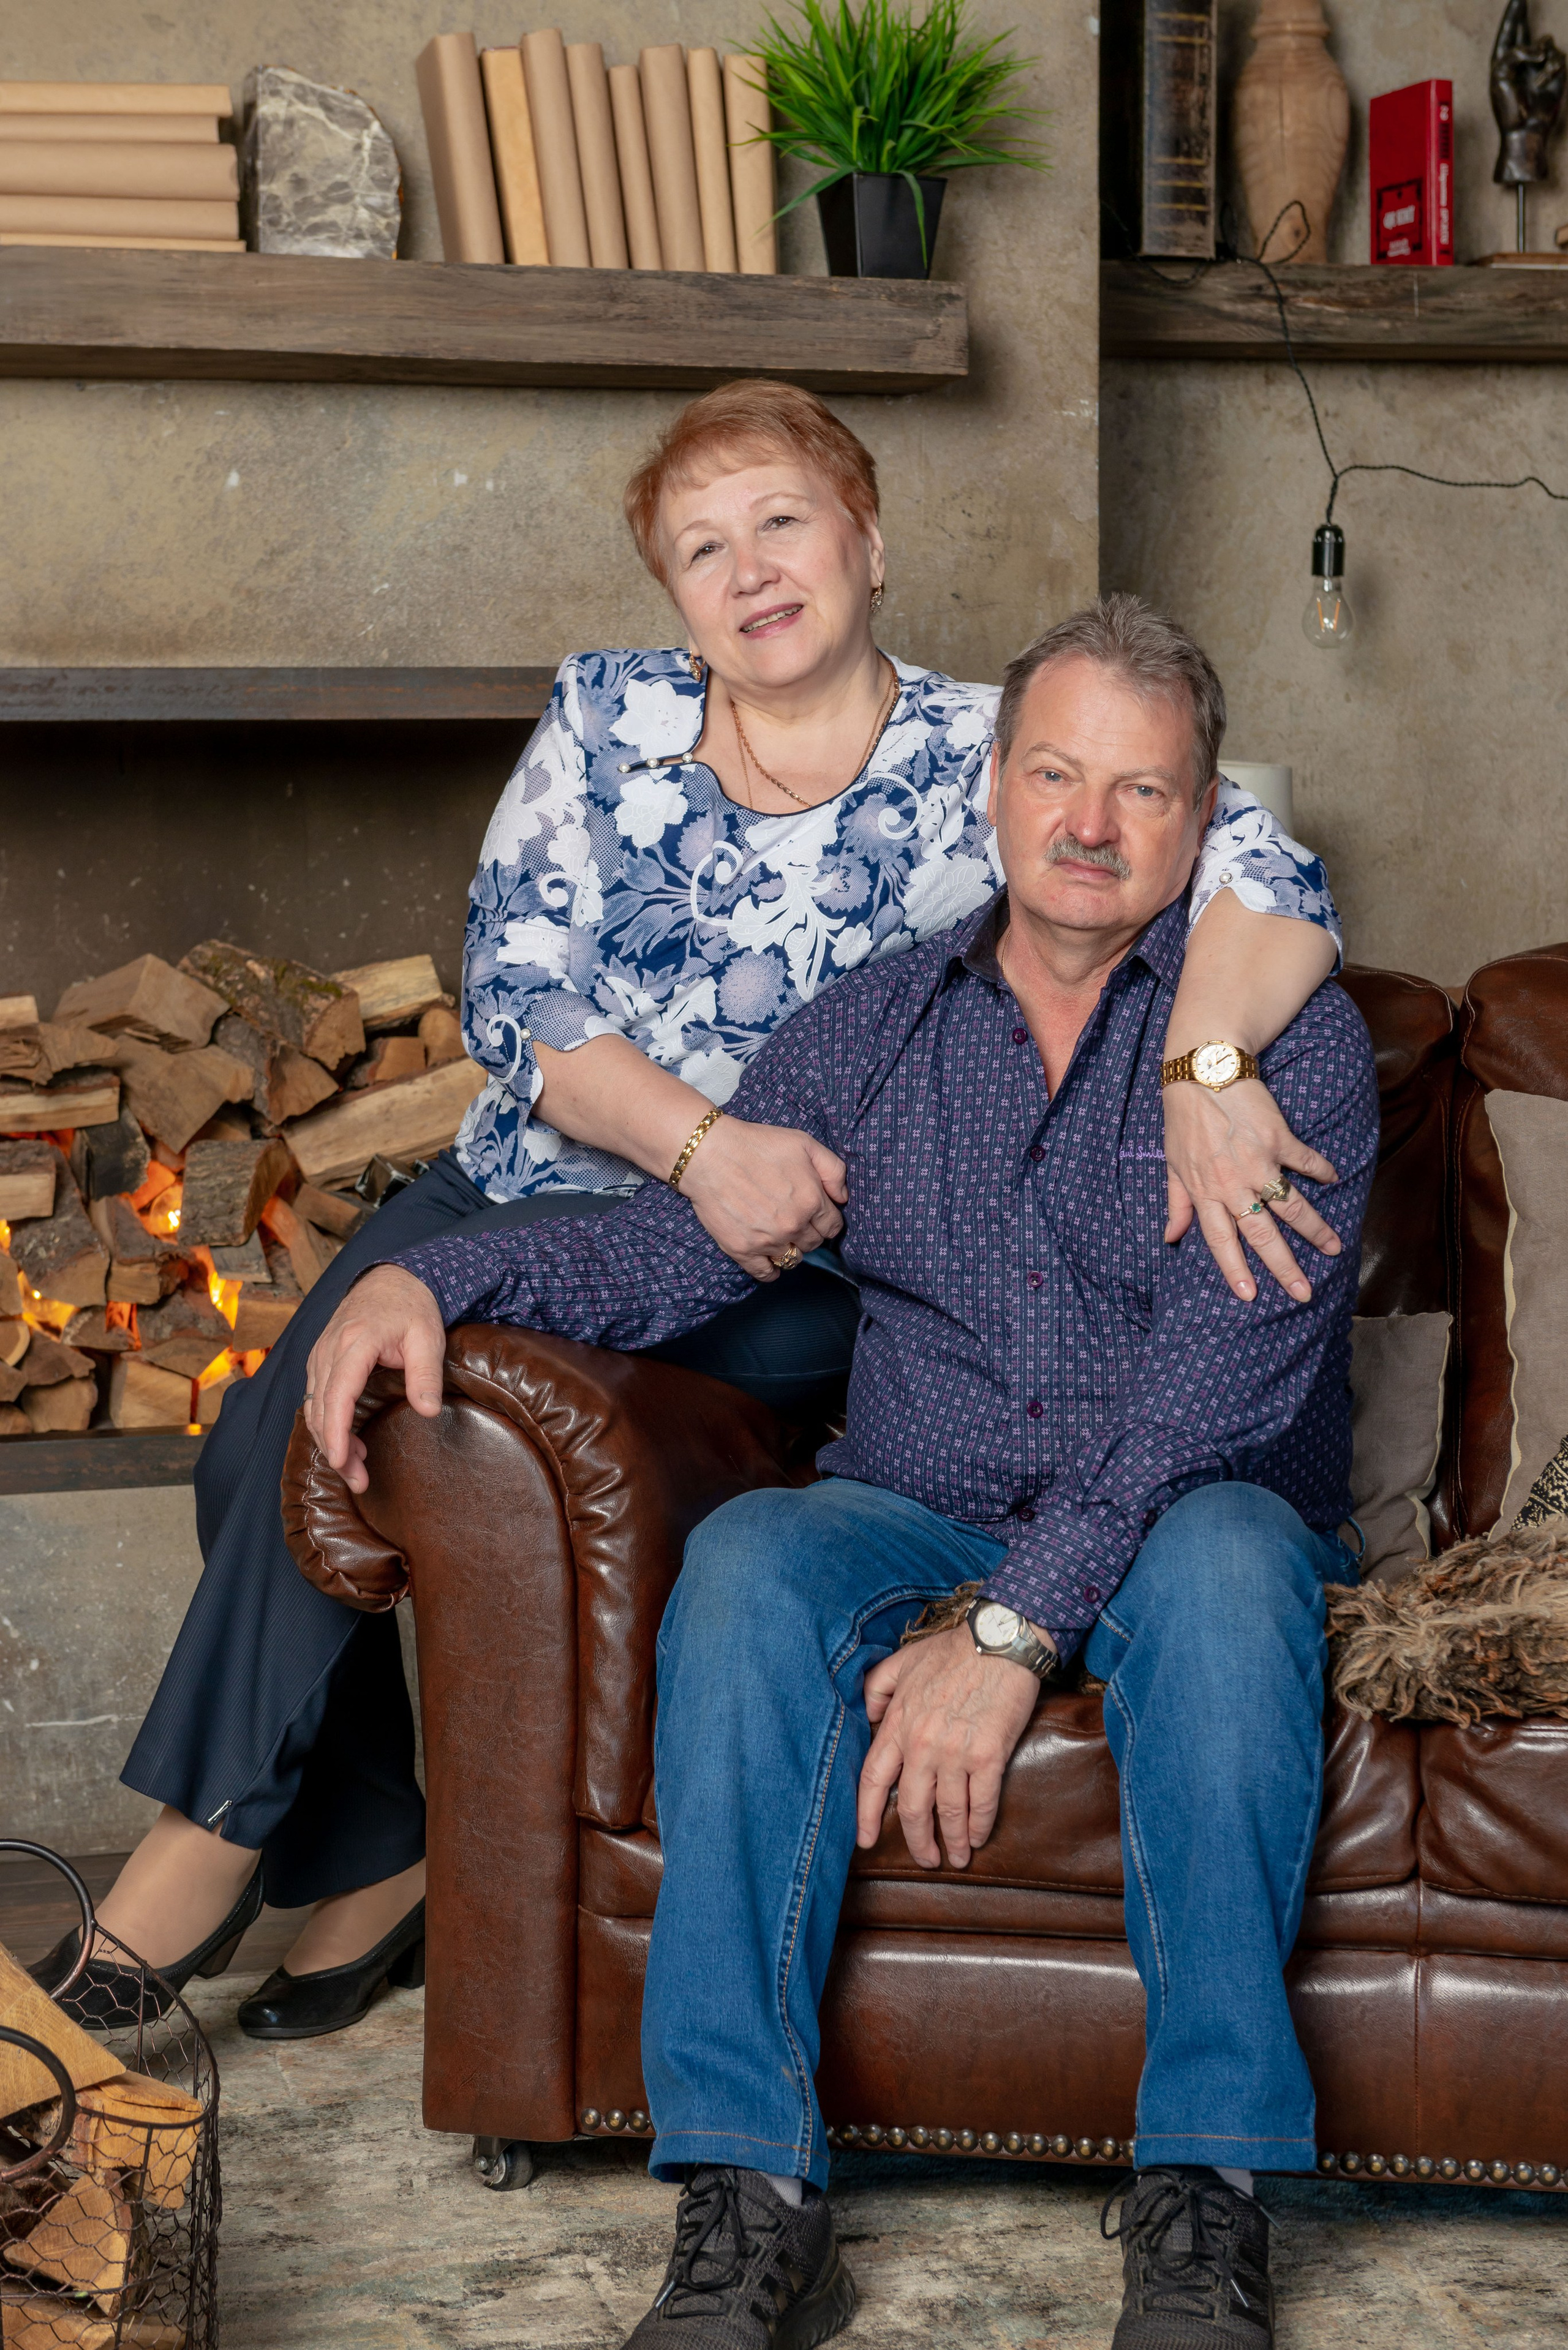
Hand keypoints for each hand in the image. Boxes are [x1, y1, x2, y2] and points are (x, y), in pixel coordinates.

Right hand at [303, 1265, 445, 1492]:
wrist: (394, 1277)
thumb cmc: (413, 1306)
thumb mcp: (428, 1336)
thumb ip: (426, 1374)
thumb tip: (428, 1411)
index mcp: (355, 1341)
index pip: (338, 1394)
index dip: (337, 1432)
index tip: (342, 1462)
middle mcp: (329, 1348)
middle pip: (321, 1408)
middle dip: (335, 1449)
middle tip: (358, 1481)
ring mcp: (321, 1353)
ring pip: (313, 1406)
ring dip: (330, 1440)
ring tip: (356, 1469)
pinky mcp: (321, 1359)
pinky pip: (315, 1397)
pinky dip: (327, 1424)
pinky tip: (348, 1442)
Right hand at [678, 1114, 847, 1280]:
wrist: (709, 1154)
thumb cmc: (757, 1144)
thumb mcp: (804, 1143)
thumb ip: (833, 1169)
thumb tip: (842, 1198)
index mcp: (811, 1201)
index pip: (833, 1226)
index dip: (826, 1219)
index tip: (816, 1213)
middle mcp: (793, 1226)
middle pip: (814, 1244)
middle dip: (809, 1232)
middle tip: (795, 1219)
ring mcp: (768, 1241)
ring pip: (793, 1259)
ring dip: (792, 1249)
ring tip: (781, 1235)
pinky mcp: (743, 1251)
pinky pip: (766, 1273)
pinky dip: (771, 1270)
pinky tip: (769, 1258)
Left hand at [856, 1624, 1041, 1868]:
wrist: (999, 1640)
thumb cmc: (952, 1650)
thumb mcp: (902, 1662)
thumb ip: (877, 1688)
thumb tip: (866, 1716)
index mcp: (898, 1724)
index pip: (873, 1780)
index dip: (867, 1815)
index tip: (865, 1839)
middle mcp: (921, 1745)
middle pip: (912, 1807)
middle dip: (917, 1841)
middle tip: (925, 1859)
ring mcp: (955, 1753)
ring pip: (947, 1813)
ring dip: (952, 1841)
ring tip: (957, 1858)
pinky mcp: (989, 1756)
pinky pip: (982, 1803)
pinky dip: (980, 1826)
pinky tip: (979, 1837)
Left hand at [1161, 1077, 1340, 1304]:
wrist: (1202, 1069)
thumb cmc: (1183, 1117)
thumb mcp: (1172, 1163)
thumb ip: (1175, 1203)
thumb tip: (1170, 1238)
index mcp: (1205, 1191)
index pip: (1220, 1241)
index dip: (1234, 1270)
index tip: (1249, 1296)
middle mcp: (1232, 1183)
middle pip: (1261, 1234)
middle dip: (1284, 1268)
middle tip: (1303, 1293)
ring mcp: (1258, 1162)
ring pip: (1291, 1207)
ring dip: (1315, 1230)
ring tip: (1333, 1250)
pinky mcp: (1278, 1138)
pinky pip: (1304, 1161)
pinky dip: (1320, 1170)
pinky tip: (1334, 1179)